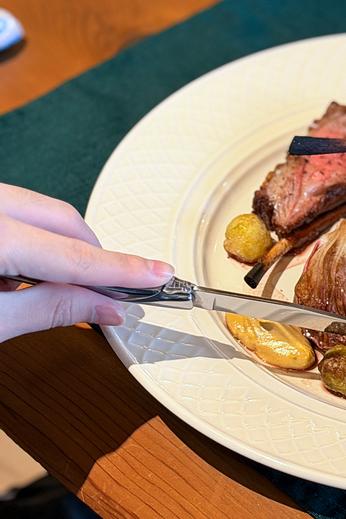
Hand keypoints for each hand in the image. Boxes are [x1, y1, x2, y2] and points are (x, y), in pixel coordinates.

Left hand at [0, 184, 173, 342]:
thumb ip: (47, 310)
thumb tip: (104, 307)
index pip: (75, 255)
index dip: (122, 268)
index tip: (157, 274)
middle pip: (64, 220)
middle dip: (89, 256)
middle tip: (103, 292)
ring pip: (40, 209)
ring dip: (52, 247)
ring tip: (32, 284)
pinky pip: (14, 208)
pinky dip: (25, 237)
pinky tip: (7, 267)